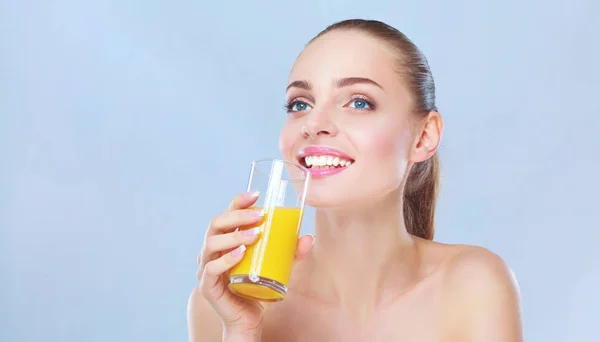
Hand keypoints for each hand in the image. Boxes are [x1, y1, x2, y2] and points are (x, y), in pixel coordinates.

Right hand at [196, 192, 313, 335]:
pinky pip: (212, 269)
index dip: (238, 202)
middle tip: (260, 216)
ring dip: (234, 235)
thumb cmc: (258, 287)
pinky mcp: (207, 286)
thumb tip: (308, 238)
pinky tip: (240, 254)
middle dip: (238, 216)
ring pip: (212, 243)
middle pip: (216, 224)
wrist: (248, 318)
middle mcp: (212, 250)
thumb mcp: (278, 266)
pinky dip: (225, 259)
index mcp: (225, 240)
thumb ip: (291, 253)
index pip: (227, 214)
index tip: (256, 194)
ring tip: (255, 235)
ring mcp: (206, 267)